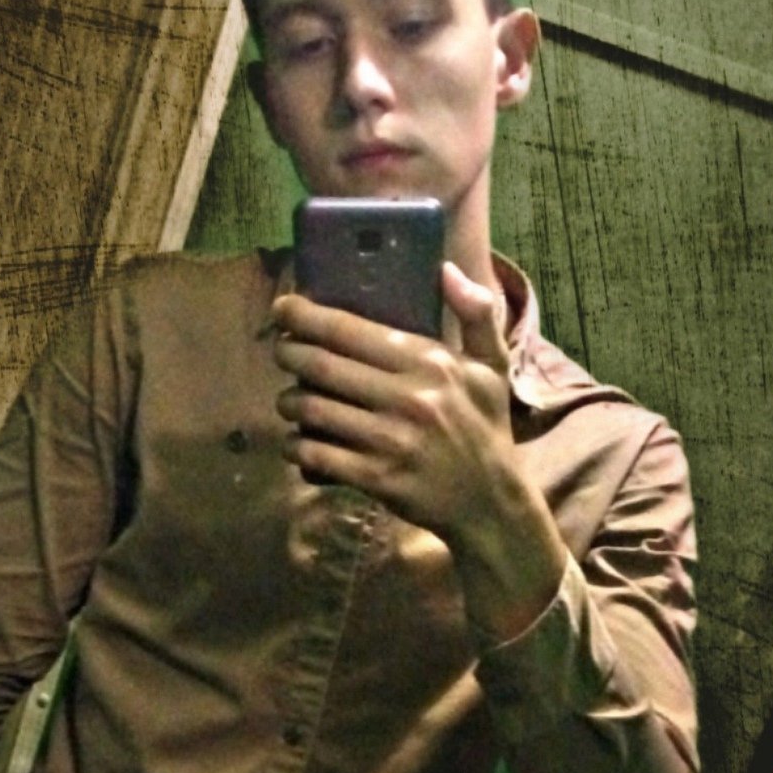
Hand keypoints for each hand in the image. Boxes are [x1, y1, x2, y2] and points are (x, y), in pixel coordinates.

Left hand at [272, 263, 566, 639]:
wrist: (492, 504)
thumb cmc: (487, 429)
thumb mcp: (492, 368)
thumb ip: (476, 315)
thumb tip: (447, 268)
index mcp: (431, 363)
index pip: (350, 330)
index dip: (305, 316)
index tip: (282, 308)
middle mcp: (409, 397)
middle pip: (321, 365)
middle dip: (287, 353)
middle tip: (280, 351)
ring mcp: (391, 440)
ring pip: (312, 409)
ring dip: (288, 402)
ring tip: (289, 399)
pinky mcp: (377, 478)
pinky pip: (316, 454)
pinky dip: (296, 446)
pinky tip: (296, 442)